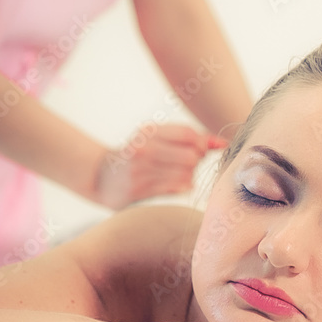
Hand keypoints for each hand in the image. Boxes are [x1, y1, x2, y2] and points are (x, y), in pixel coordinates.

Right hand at [95, 124, 226, 208]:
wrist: (99, 177)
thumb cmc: (137, 156)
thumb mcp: (157, 140)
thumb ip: (190, 139)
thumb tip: (222, 143)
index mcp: (148, 131)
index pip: (189, 134)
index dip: (202, 143)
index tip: (200, 149)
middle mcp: (144, 148)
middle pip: (191, 156)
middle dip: (197, 161)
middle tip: (190, 163)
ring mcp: (141, 170)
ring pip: (186, 174)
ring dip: (190, 176)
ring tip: (180, 174)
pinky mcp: (139, 189)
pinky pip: (176, 188)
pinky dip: (182, 186)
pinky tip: (174, 183)